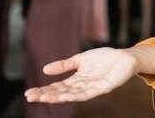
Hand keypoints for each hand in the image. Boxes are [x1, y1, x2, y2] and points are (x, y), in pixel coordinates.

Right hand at [24, 47, 138, 103]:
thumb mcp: (80, 59)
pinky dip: (77, 95)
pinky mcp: (103, 87)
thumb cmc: (104, 58)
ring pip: (72, 95)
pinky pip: (88, 93)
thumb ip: (64, 65)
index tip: (29, 93)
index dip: (44, 89)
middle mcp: (83, 86)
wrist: (125, 57)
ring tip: (44, 97)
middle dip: (46, 95)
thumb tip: (44, 70)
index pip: (57, 86)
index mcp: (77, 80)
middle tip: (30, 97)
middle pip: (61, 92)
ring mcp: (92, 88)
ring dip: (58, 97)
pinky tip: (66, 95)